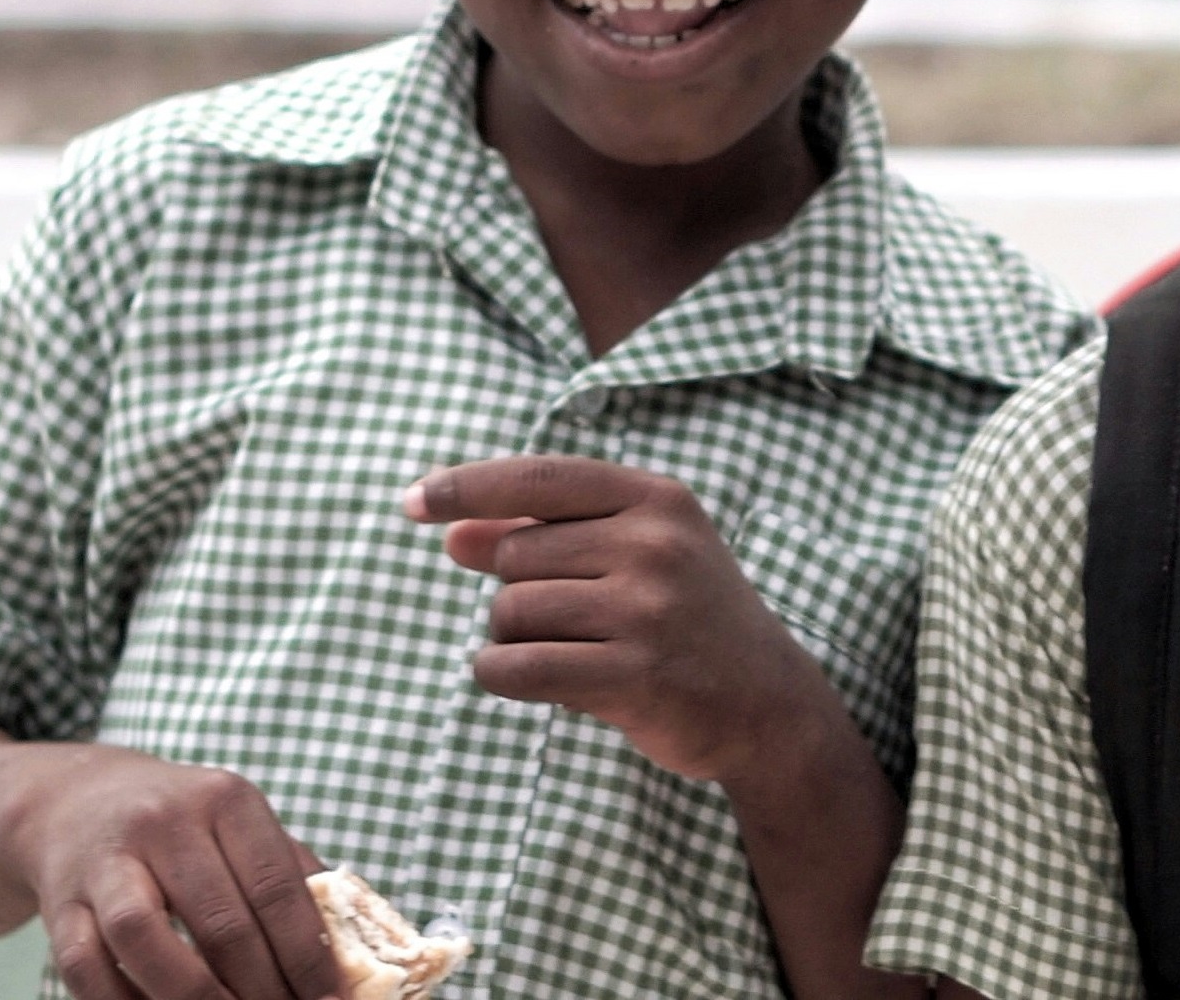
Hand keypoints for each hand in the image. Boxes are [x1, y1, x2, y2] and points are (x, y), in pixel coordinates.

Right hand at [12, 744, 346, 999]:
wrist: (77, 801)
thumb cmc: (183, 825)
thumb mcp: (240, 825)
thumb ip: (291, 875)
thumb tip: (346, 947)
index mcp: (226, 800)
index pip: (276, 887)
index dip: (307, 953)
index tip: (330, 997)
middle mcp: (166, 822)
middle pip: (220, 921)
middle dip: (260, 988)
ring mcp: (107, 861)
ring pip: (146, 940)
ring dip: (194, 998)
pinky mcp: (62, 902)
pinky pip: (87, 967)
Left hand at [406, 457, 836, 787]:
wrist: (766, 702)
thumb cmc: (685, 619)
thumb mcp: (632, 557)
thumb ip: (547, 537)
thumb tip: (452, 533)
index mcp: (656, 499)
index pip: (539, 477)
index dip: (466, 486)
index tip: (413, 502)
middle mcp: (655, 543)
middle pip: (514, 554)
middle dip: (515, 590)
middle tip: (571, 619)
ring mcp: (648, 608)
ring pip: (511, 611)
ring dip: (513, 639)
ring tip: (572, 652)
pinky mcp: (637, 674)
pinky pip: (519, 668)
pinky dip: (502, 675)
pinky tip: (531, 679)